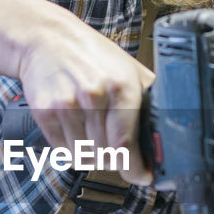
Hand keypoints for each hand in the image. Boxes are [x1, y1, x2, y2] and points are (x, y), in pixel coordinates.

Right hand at [17, 17, 155, 184]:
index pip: (126, 143)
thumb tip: (169, 130)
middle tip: (120, 153)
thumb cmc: (91, 54)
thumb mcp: (128, 67)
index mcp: (121, 86)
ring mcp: (66, 105)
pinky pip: (64, 152)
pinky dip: (74, 151)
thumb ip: (149, 97)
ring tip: (97, 138)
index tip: (143, 176)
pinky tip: (79, 133)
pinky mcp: (44, 113)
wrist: (46, 38)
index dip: (136, 168)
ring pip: (86, 157)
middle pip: (107, 155)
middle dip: (117, 161)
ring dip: (95, 157)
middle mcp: (93, 96)